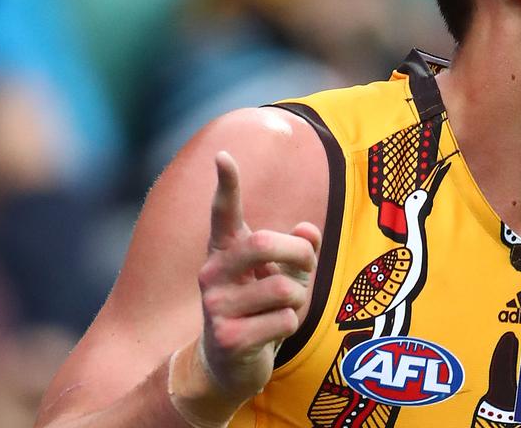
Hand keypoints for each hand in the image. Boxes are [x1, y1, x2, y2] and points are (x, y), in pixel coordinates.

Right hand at [170, 151, 319, 423]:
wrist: (227, 366)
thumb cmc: (258, 310)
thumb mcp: (279, 274)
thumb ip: (297, 249)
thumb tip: (308, 229)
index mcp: (223, 253)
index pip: (223, 212)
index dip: (227, 184)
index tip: (224, 155)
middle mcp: (212, 274)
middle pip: (266, 244)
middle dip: (300, 255)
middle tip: (306, 269)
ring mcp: (216, 306)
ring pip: (285, 289)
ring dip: (298, 301)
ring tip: (281, 311)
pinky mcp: (228, 337)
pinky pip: (284, 321)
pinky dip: (290, 327)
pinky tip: (271, 335)